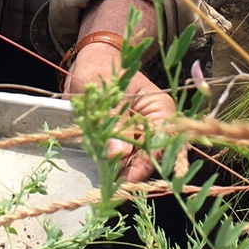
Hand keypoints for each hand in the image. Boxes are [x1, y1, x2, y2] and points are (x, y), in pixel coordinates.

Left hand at [65, 41, 175, 183]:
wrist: (87, 63)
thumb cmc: (100, 69)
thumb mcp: (106, 94)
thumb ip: (115, 122)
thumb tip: (118, 154)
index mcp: (160, 108)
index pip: (161, 141)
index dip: (146, 162)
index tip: (127, 178)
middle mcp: (154, 124)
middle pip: (150, 156)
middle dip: (133, 170)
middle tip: (113, 185)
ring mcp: (138, 133)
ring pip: (135, 160)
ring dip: (121, 169)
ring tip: (105, 177)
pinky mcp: (123, 139)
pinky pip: (121, 158)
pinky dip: (112, 164)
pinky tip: (103, 169)